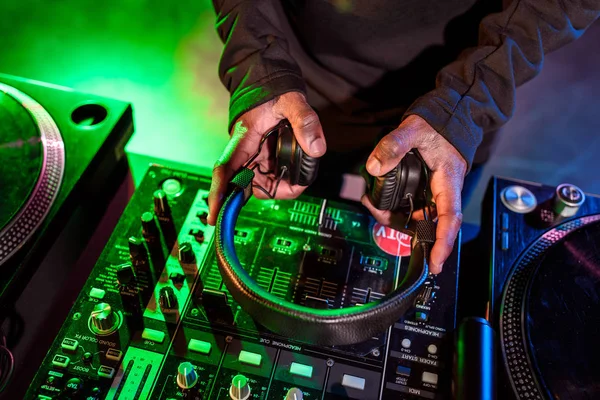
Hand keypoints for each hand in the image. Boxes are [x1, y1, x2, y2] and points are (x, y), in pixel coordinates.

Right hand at [207, 92, 325, 225]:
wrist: (268, 82)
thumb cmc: (273, 90)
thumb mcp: (292, 100)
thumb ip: (305, 121)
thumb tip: (316, 149)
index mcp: (243, 139)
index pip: (225, 169)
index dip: (218, 194)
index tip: (213, 215)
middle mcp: (244, 152)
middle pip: (246, 185)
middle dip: (273, 191)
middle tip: (297, 186)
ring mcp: (253, 157)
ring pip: (261, 184)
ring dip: (282, 186)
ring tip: (303, 172)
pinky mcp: (262, 159)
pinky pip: (270, 178)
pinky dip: (285, 180)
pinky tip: (298, 171)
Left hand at [361, 115, 466, 273]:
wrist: (447, 116)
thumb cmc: (438, 124)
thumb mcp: (414, 128)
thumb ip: (394, 144)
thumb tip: (375, 167)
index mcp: (448, 181)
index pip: (449, 217)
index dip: (443, 242)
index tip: (435, 262)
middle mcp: (443, 191)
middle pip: (431, 224)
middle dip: (408, 232)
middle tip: (380, 219)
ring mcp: (434, 192)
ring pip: (418, 217)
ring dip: (395, 218)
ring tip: (373, 205)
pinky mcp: (426, 189)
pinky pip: (412, 207)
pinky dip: (395, 208)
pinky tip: (378, 200)